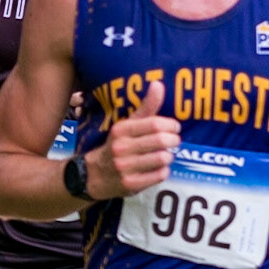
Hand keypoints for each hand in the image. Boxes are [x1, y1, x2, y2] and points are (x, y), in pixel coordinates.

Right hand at [89, 81, 179, 198]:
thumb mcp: (127, 125)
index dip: (171, 125)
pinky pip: (159, 175)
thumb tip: (158, 83)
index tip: (175, 127)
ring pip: (162, 159)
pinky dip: (163, 171)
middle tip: (174, 141)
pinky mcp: (130, 184)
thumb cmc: (117, 146)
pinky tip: (158, 168)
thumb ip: (146, 107)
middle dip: (174, 140)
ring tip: (165, 154)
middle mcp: (121, 148)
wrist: (94, 175)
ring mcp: (125, 167)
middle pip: (161, 141)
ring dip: (169, 156)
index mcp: (121, 130)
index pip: (155, 123)